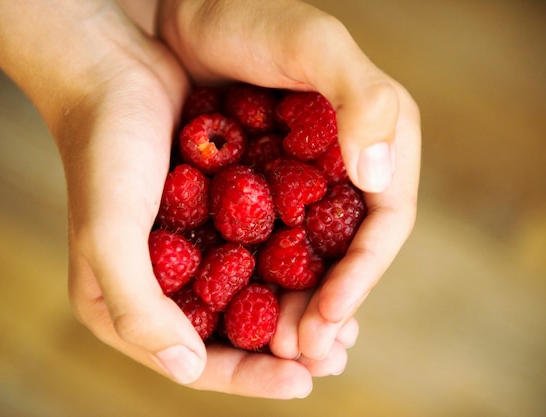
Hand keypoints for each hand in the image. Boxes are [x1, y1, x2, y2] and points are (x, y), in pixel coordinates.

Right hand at [55, 2, 316, 398]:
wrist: (116, 72)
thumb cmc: (103, 151)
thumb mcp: (107, 233)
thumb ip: (139, 306)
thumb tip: (189, 368)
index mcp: (125, 305)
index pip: (195, 362)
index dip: (250, 376)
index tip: (303, 380)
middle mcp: (161, 286)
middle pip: (230, 337)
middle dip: (284, 350)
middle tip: (336, 353)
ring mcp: (191, 252)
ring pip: (252, 300)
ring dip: (297, 311)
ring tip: (344, 323)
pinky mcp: (215, 216)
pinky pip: (261, 254)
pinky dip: (294, 266)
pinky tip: (329, 265)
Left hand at [156, 0, 419, 369]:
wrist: (164, 18)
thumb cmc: (239, 17)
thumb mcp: (312, 43)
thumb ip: (363, 99)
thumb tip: (376, 179)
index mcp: (371, 141)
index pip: (381, 225)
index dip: (361, 277)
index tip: (331, 318)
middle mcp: (336, 171)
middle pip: (342, 255)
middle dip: (327, 309)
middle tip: (304, 355)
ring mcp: (291, 186)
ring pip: (302, 263)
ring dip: (295, 310)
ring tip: (280, 350)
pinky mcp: (248, 194)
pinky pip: (260, 250)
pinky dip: (256, 286)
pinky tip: (243, 316)